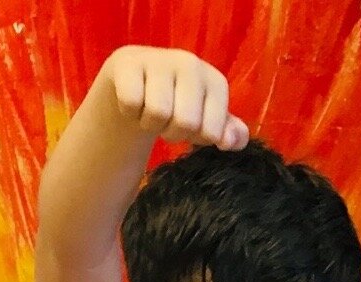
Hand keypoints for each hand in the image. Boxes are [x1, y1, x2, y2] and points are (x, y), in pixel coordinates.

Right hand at [101, 47, 247, 148]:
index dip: (197, 139)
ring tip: (150, 112)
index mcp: (216, 82)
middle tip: (167, 122)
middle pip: (185, 123)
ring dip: (151, 124)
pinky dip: (130, 113)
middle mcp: (191, 64)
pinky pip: (131, 102)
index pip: (212, 133)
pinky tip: (134, 102)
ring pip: (157, 113)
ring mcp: (159, 60)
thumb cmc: (178, 104)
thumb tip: (227, 142)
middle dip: (173, 134)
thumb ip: (232, 135)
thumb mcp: (209, 120)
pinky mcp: (128, 62)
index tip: (191, 127)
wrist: (135, 80)